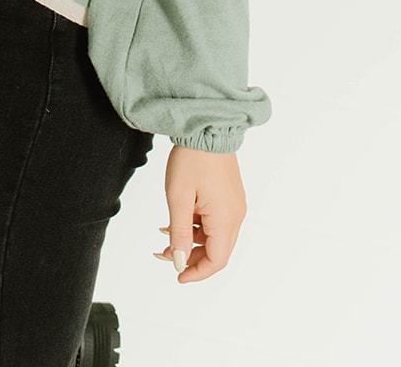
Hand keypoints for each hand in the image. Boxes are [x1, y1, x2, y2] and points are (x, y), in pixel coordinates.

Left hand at [152, 144, 246, 282]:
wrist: (207, 126)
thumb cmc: (192, 159)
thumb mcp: (178, 198)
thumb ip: (179, 233)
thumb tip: (179, 261)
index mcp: (226, 219)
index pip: (216, 260)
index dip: (197, 273)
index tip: (177, 275)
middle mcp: (235, 215)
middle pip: (216, 250)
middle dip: (190, 257)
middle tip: (165, 254)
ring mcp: (234, 204)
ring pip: (214, 236)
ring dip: (191, 240)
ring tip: (165, 234)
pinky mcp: (230, 195)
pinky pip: (215, 220)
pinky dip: (197, 225)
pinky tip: (178, 219)